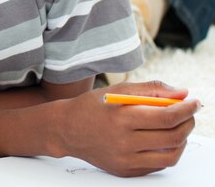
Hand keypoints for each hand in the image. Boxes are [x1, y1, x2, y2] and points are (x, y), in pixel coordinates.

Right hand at [62, 81, 198, 176]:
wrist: (66, 129)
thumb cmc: (93, 106)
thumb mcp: (117, 90)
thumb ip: (151, 89)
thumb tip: (182, 93)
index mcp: (121, 118)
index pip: (166, 117)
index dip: (186, 109)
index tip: (194, 102)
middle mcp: (124, 142)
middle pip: (172, 137)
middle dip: (188, 123)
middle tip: (189, 113)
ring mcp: (125, 160)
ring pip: (170, 156)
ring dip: (182, 140)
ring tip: (177, 127)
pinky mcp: (125, 171)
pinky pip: (157, 165)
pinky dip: (166, 151)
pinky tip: (161, 139)